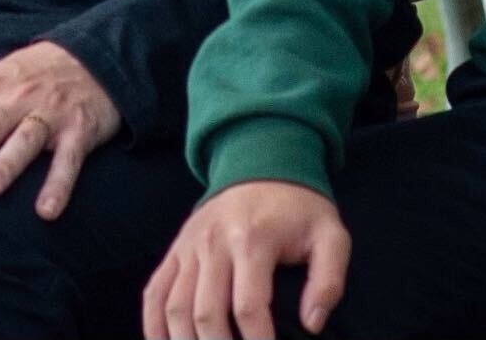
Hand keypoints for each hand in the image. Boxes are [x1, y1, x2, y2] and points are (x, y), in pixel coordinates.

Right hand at [144, 179, 349, 339]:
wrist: (261, 162)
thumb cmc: (300, 209)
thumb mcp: (331, 237)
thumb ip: (329, 282)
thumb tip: (312, 325)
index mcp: (252, 240)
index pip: (249, 308)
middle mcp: (214, 243)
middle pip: (206, 313)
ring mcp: (189, 246)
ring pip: (175, 307)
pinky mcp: (176, 249)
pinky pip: (155, 291)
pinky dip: (153, 325)